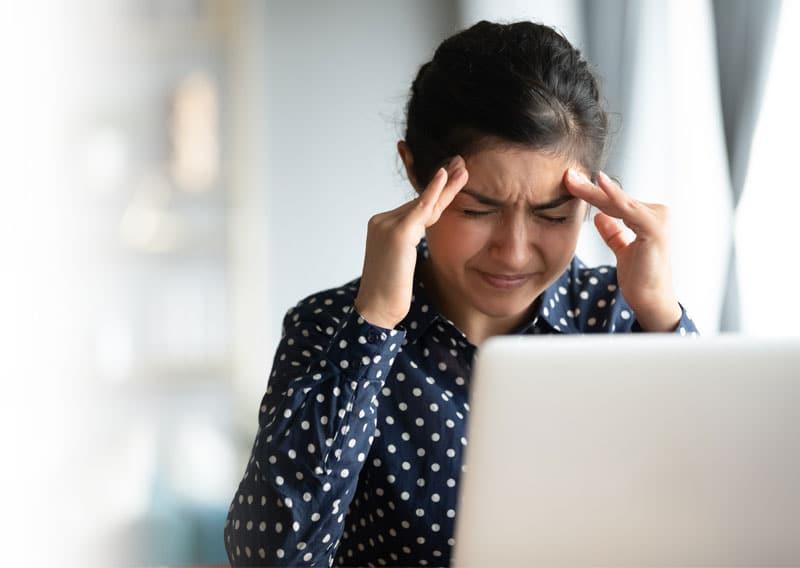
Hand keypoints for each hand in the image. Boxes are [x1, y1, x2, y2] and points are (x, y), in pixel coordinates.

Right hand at [354, 155, 468, 328]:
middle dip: (442, 183)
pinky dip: (434, 191)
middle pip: (420, 201)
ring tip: (462, 166)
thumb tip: (425, 236)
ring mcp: (387, 225)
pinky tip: (445, 176)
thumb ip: (411, 244)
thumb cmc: (390, 293)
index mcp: (383, 227)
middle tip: (460, 163)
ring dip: (446, 184)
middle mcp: (382, 221)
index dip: (435, 195)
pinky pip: (421, 209)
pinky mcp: (398, 233)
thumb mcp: (402, 263)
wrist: (376, 309)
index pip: (415, 208)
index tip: (451, 179)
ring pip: (424, 203)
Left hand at [563, 169, 681, 330]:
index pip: (615, 202)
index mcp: (650, 217)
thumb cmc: (640, 277)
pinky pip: (628, 209)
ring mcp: (658, 218)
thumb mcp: (623, 250)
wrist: (651, 299)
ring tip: (572, 180)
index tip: (571, 183)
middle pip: (615, 199)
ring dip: (593, 191)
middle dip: (589, 188)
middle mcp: (657, 213)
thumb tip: (600, 216)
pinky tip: (600, 183)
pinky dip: (614, 196)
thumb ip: (614, 232)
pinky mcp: (654, 227)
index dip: (592, 193)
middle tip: (567, 175)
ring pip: (617, 202)